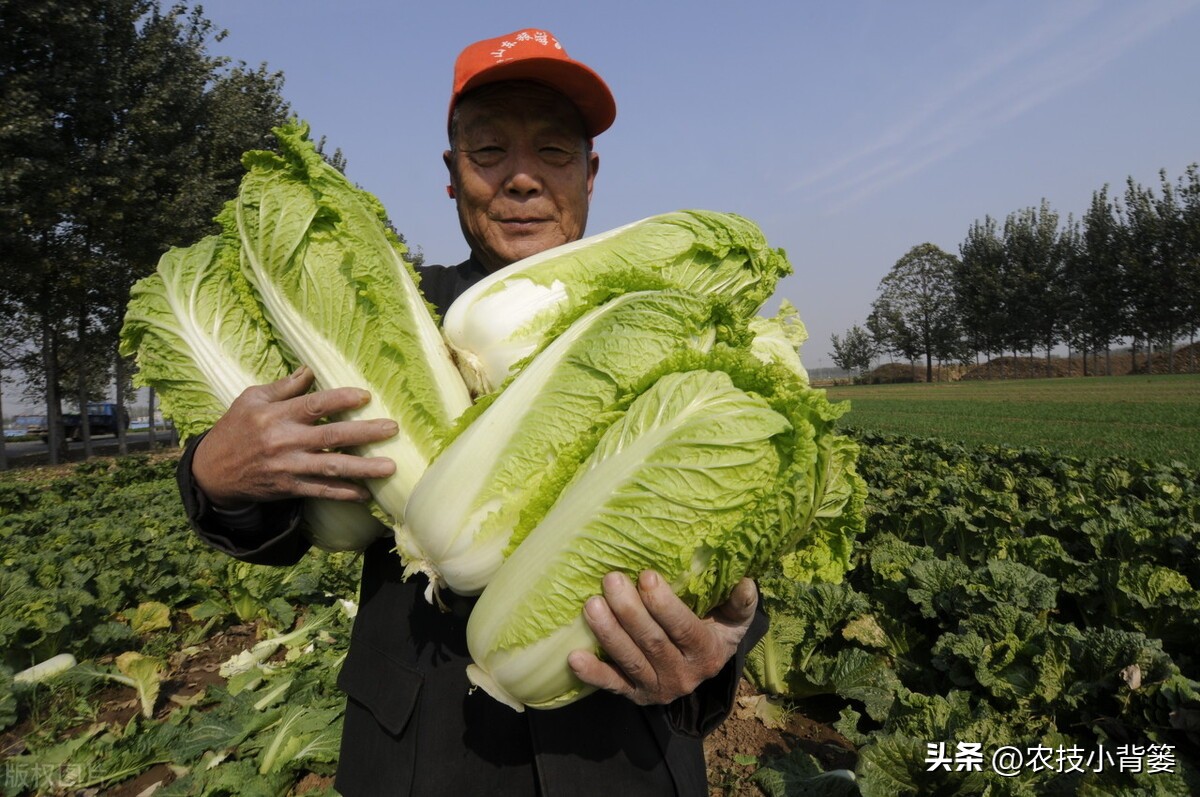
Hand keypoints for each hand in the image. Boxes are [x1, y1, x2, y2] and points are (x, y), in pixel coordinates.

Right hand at [192, 366, 398, 508]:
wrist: (212, 472)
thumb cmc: (235, 429)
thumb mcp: (251, 399)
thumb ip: (284, 387)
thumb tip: (310, 369)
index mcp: (277, 415)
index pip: (315, 404)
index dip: (341, 399)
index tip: (366, 396)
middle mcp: (285, 441)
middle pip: (331, 436)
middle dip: (365, 433)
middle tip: (392, 429)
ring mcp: (288, 467)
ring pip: (331, 468)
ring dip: (363, 468)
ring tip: (390, 467)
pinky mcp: (289, 488)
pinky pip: (321, 491)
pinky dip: (344, 493)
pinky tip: (366, 493)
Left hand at [567, 570, 757, 705]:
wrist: (703, 668)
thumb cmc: (716, 630)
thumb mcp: (734, 620)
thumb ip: (741, 603)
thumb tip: (746, 582)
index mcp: (707, 653)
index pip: (684, 629)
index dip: (665, 605)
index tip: (648, 575)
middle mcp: (683, 676)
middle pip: (653, 643)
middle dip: (630, 612)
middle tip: (611, 580)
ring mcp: (657, 687)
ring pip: (631, 660)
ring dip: (608, 633)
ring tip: (591, 605)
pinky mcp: (635, 695)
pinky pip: (613, 685)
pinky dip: (593, 674)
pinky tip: (574, 657)